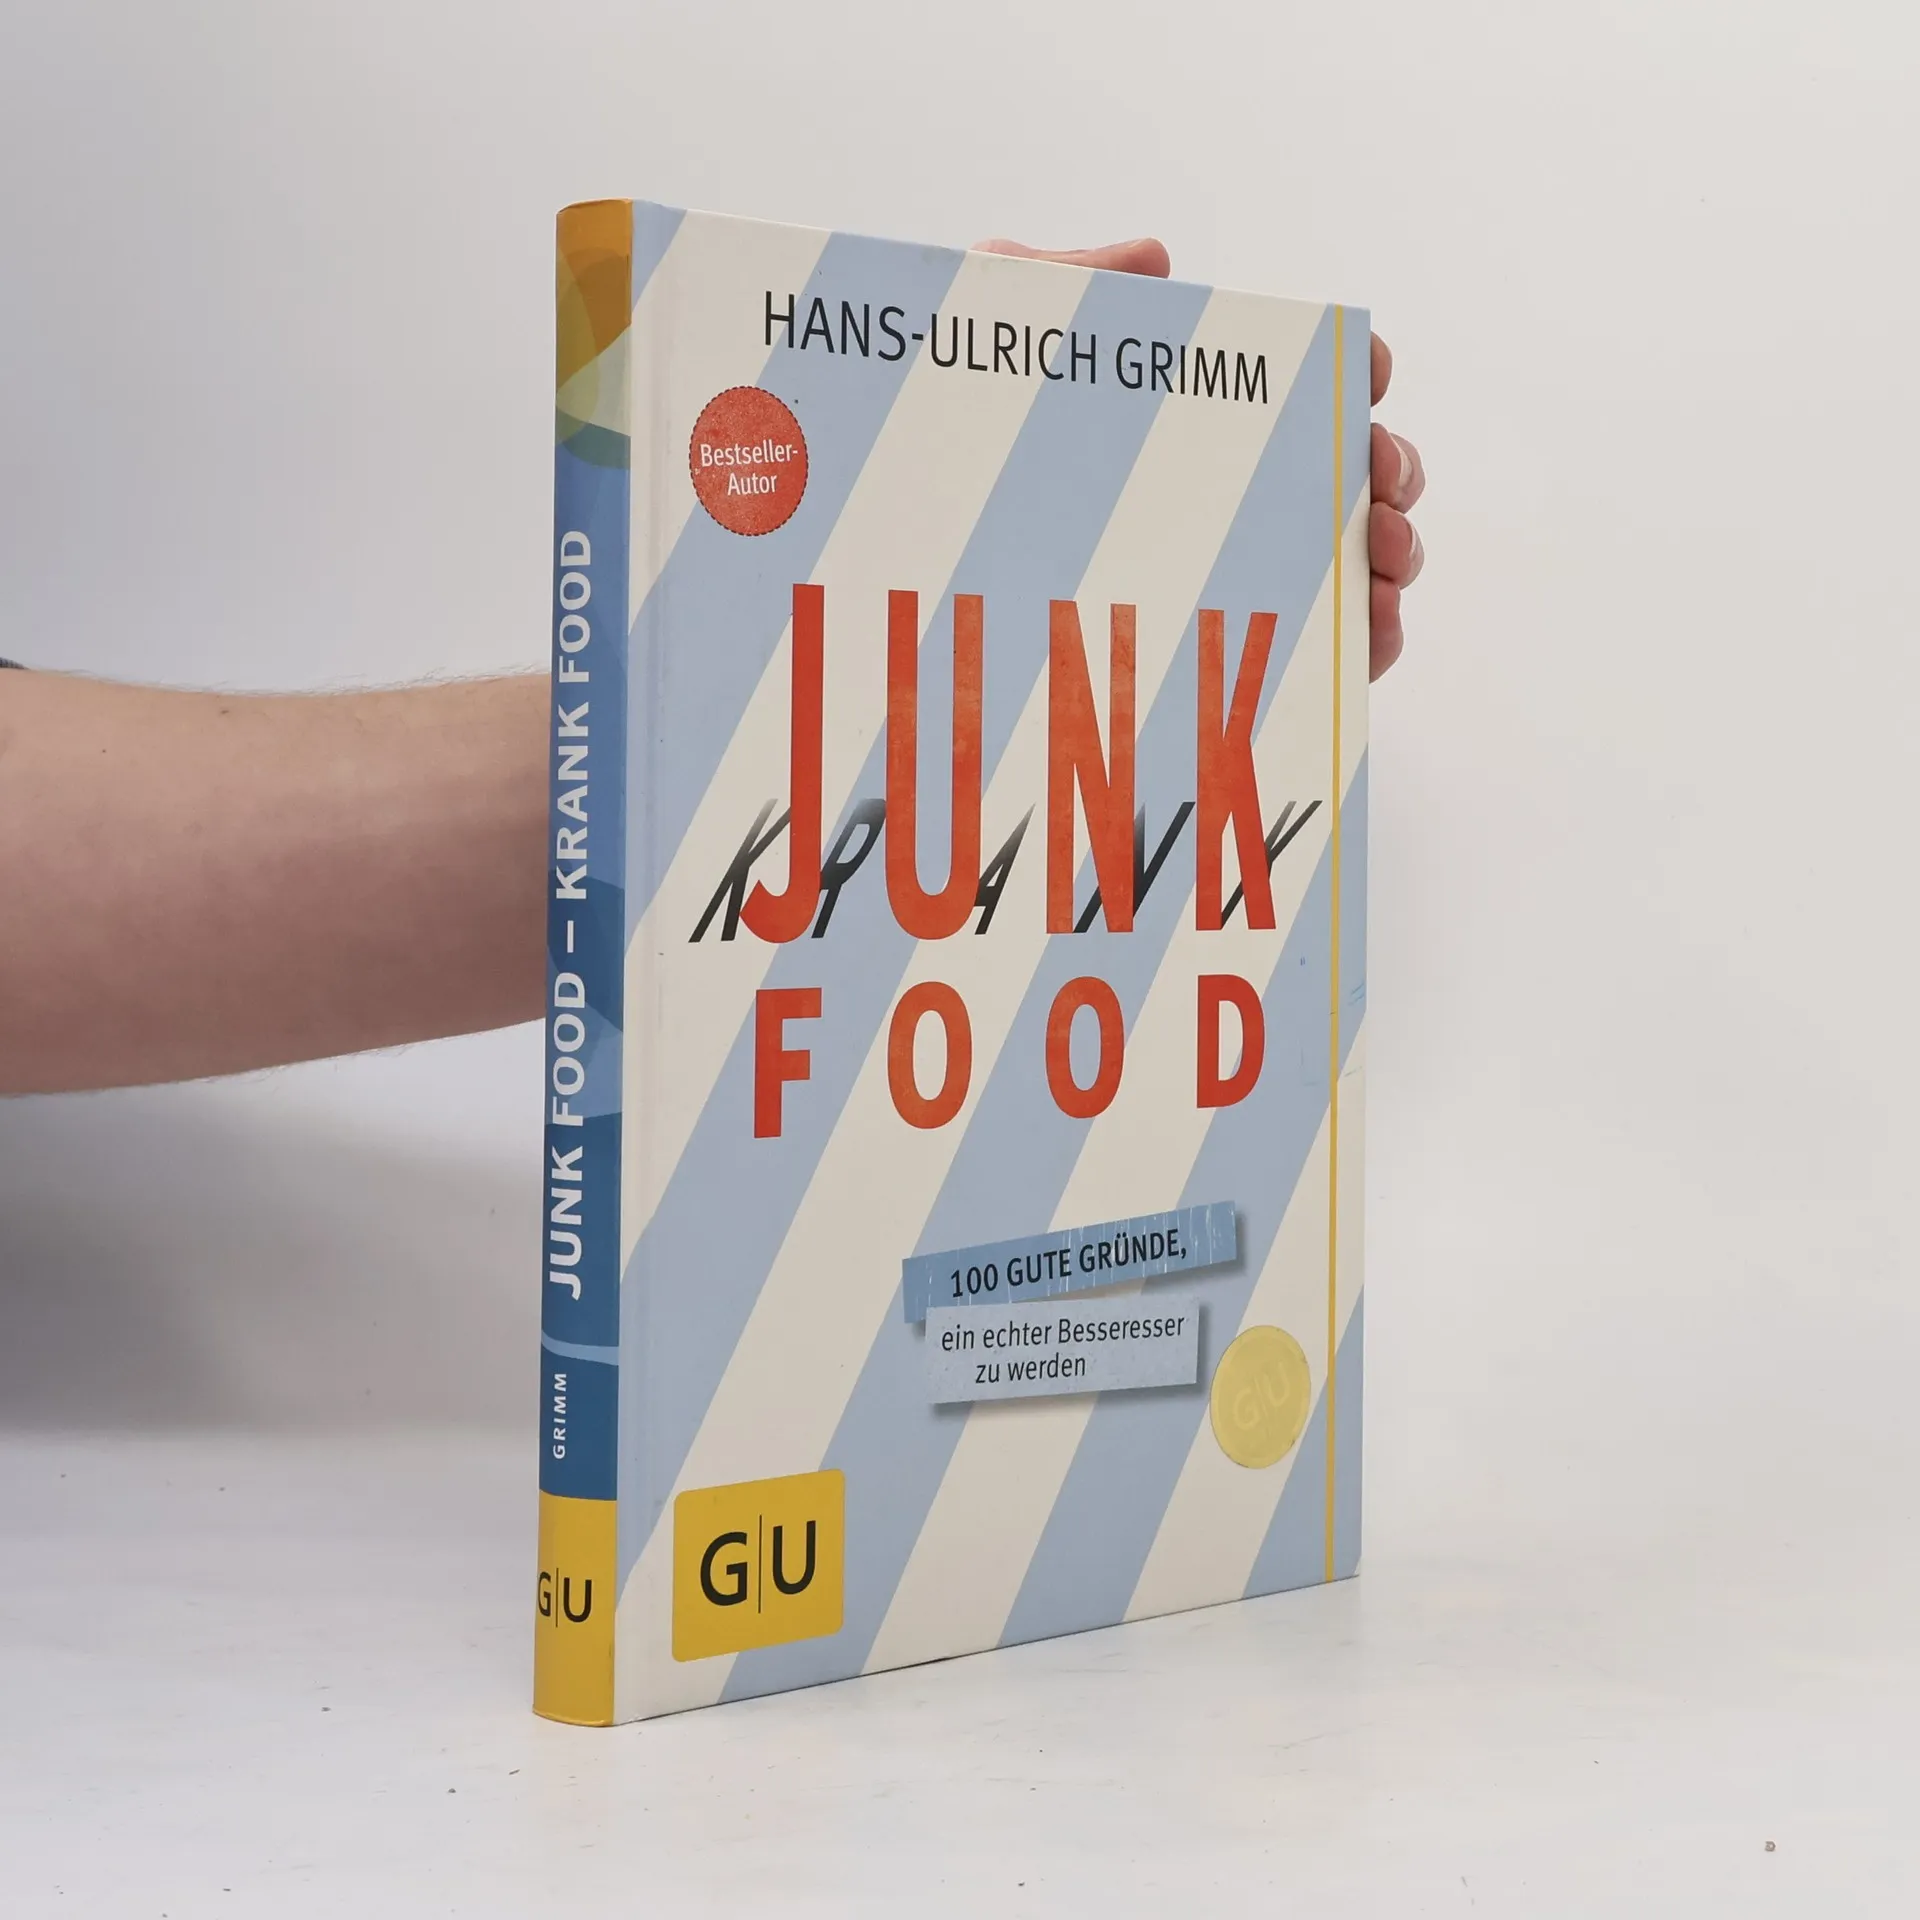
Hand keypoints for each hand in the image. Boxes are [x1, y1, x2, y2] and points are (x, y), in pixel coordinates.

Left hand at [976, 238, 1421, 679]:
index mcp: (1197, 407)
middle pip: (1351, 470)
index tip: (1367, 372)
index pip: (1305, 378)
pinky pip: (1322, 651)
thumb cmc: (941, 430)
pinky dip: (1366, 641)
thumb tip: (1156, 262)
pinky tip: (1368, 630)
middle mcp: (1230, 487)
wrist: (883, 520)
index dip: (1354, 368)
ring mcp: (1237, 566)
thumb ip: (1064, 284)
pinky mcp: (1232, 647)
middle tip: (1375, 476)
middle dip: (1388, 466)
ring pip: (1355, 557)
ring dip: (1391, 552)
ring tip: (1380, 558)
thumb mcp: (991, 340)